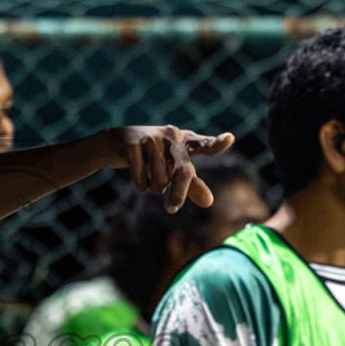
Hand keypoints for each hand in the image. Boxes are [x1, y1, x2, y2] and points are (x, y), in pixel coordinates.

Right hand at [107, 126, 235, 212]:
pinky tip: (136, 175)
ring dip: (154, 187)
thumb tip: (209, 202)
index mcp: (184, 140)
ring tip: (149, 177)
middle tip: (172, 210)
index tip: (230, 138)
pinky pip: (141, 179)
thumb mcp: (172, 169)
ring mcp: (151, 138)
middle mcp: (171, 136)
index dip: (216, 143)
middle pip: (182, 172)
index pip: (203, 144)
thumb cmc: (151, 157)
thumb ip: (192, 185)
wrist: (114, 143)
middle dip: (178, 194)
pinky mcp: (132, 145)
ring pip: (160, 179)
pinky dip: (140, 184)